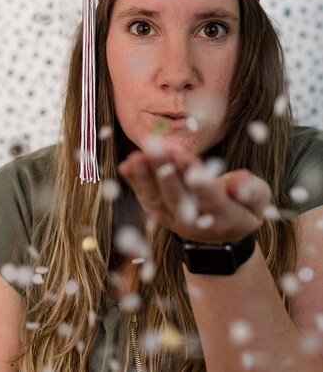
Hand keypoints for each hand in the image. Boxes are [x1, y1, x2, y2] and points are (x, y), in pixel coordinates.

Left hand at [117, 147, 271, 243]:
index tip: (186, 157)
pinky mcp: (159, 213)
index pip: (209, 197)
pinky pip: (145, 199)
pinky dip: (134, 183)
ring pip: (157, 199)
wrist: (220, 236)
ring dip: (144, 177)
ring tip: (136, 156)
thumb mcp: (258, 202)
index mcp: (224, 217)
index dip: (197, 178)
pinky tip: (125, 166)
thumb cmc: (241, 207)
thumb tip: (239, 182)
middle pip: (177, 196)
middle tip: (155, 146)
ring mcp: (173, 220)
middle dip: (165, 171)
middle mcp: (195, 222)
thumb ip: (252, 191)